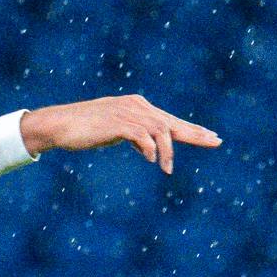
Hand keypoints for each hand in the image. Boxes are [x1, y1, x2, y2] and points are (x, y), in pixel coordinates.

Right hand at [20, 94, 219, 173]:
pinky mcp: (118, 123)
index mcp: (138, 107)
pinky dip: (150, 149)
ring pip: (160, 131)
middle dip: (195, 134)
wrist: (60, 125)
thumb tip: (150, 151)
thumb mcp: (115, 132)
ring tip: (166, 170)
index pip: (170, 119)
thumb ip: (135, 137)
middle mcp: (136, 106)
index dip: (192, 129)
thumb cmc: (84, 130)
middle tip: (216, 142)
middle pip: (172, 122)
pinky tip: (151, 161)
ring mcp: (128, 113)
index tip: (211, 137)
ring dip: (167, 152)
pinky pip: (143, 137)